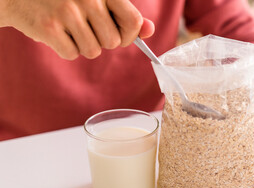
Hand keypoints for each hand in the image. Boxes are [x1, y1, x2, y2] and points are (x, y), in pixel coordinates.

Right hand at [1, 0, 154, 59]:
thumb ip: (123, 14)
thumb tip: (149, 31)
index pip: (133, 22)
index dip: (129, 36)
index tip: (120, 36)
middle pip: (113, 42)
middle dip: (102, 41)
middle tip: (86, 28)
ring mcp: (67, 12)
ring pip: (93, 51)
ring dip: (83, 46)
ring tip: (70, 28)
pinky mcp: (49, 27)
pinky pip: (72, 54)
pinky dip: (66, 49)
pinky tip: (57, 33)